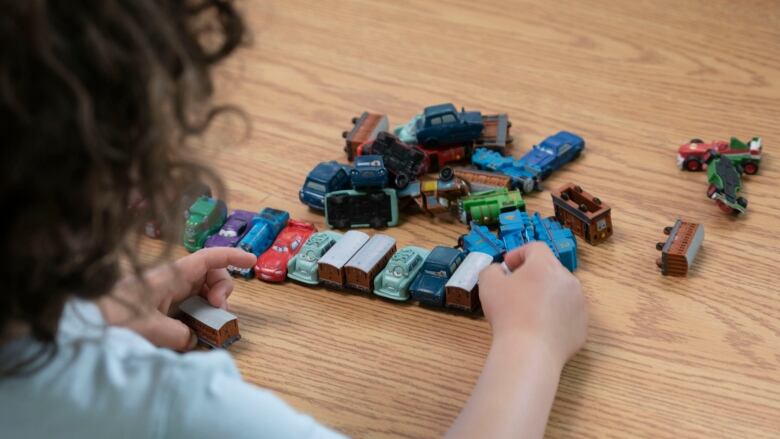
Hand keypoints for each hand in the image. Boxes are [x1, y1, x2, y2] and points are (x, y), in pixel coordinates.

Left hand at [98, 247, 256, 351]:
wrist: (81, 323)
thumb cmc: (111, 317)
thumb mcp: (149, 329)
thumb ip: (178, 335)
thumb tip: (193, 340)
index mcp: (172, 275)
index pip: (209, 258)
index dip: (232, 256)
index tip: (252, 261)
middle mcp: (172, 280)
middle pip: (210, 274)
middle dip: (222, 290)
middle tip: (217, 312)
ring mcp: (166, 293)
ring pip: (202, 291)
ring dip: (211, 306)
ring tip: (205, 326)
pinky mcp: (159, 306)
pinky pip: (188, 305)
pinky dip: (197, 315)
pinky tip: (192, 332)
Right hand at [479, 242, 587, 366]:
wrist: (530, 352)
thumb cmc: (508, 314)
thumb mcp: (488, 284)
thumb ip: (491, 270)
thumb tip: (499, 271)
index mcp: (545, 265)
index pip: (535, 248)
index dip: (519, 253)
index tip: (507, 267)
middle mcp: (568, 279)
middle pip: (550, 269)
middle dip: (533, 275)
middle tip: (515, 289)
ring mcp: (579, 303)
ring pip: (561, 291)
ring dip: (546, 294)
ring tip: (529, 311)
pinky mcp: (582, 325)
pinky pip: (567, 313)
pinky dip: (555, 316)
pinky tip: (540, 328)